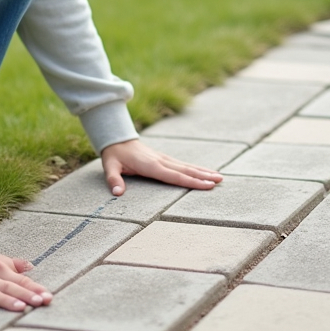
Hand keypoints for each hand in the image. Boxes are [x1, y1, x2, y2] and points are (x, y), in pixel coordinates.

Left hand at [100, 139, 222, 196]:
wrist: (117, 137)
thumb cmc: (114, 154)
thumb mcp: (110, 166)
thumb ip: (114, 180)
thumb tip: (117, 193)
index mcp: (150, 165)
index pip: (174, 176)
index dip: (190, 181)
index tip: (206, 185)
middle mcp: (161, 161)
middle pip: (185, 171)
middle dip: (203, 176)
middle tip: (219, 181)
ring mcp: (164, 159)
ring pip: (186, 167)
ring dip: (203, 172)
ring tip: (219, 177)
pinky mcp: (164, 158)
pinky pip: (182, 165)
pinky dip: (195, 169)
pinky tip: (204, 172)